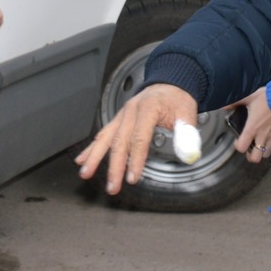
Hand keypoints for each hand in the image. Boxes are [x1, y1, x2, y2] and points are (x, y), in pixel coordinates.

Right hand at [76, 82, 197, 193]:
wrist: (169, 83)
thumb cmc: (177, 99)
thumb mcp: (188, 113)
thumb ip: (187, 134)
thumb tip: (188, 153)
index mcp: (148, 109)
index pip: (139, 138)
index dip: (136, 160)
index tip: (133, 178)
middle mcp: (131, 111)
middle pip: (119, 141)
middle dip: (114, 166)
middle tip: (112, 187)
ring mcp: (122, 115)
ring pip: (105, 138)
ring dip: (95, 157)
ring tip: (86, 173)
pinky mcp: (118, 120)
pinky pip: (103, 134)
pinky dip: (92, 148)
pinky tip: (82, 160)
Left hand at [230, 88, 270, 163]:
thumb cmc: (267, 98)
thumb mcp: (249, 97)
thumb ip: (236, 103)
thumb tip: (223, 107)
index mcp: (252, 128)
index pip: (241, 147)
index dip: (238, 146)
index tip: (238, 140)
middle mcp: (262, 136)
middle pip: (256, 158)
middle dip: (251, 156)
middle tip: (249, 148)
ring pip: (267, 154)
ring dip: (262, 151)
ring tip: (260, 143)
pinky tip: (270, 135)